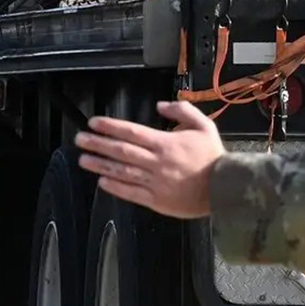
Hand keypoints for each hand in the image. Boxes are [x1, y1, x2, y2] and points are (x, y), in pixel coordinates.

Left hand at [75, 100, 226, 217]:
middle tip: (80, 139)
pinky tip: (102, 181)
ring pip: (122, 172)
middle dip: (98, 144)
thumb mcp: (204, 125)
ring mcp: (154, 182)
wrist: (224, 187)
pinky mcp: (156, 200)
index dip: (110, 126)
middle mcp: (156, 162)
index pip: (131, 132)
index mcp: (165, 143)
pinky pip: (131, 192)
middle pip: (121, 151)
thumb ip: (182, 111)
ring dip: (101, 165)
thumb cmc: (213, 157)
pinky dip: (115, 187)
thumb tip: (161, 105)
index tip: (93, 123)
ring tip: (83, 159)